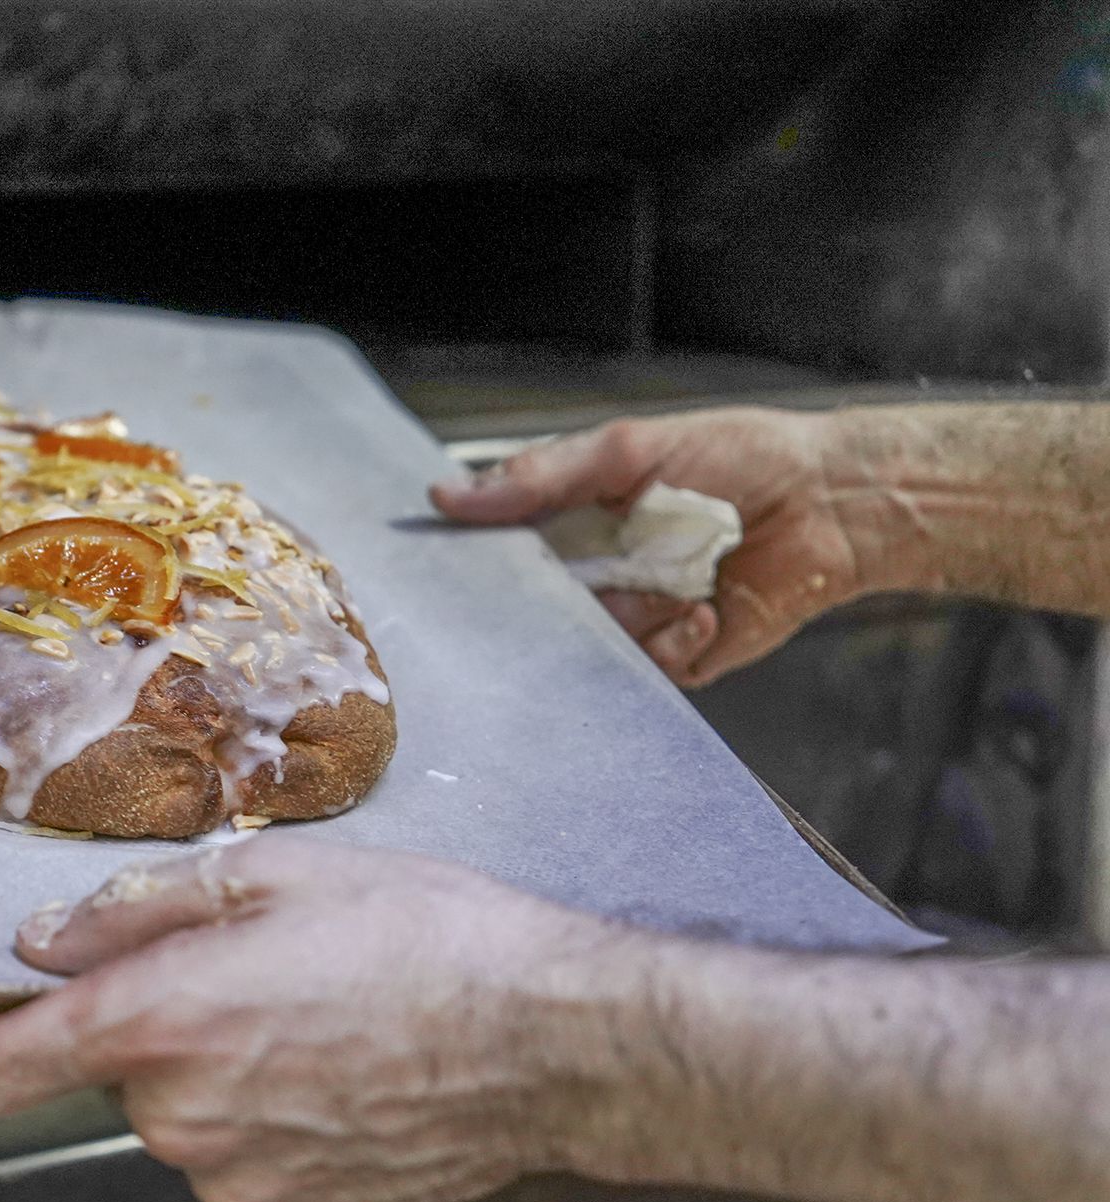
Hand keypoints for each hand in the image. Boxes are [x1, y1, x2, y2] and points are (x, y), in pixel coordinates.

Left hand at [0, 834, 637, 1201]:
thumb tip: (46, 939)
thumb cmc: (429, 939)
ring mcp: (234, 1180)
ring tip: (314, 1023)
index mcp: (163, 1018)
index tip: (8, 1016)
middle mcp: (182, 1115)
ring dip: (217, 1076)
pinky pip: (237, 1162)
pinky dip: (267, 1125)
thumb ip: (136, 907)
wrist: (551, 1040)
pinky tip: (338, 1078)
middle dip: (157, 1028)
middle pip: (110, 1074)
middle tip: (251, 977)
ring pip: (178, 1118)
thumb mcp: (277, 871)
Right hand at [430, 409, 876, 686]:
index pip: (500, 553)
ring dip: (630, 611)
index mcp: (575, 522)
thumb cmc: (741, 457)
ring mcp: (636, 618)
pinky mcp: (677, 657)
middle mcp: (598, 575)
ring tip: (676, 574)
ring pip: (588, 644)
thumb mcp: (627, 450)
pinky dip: (674, 638)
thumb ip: (540, 475)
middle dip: (548, 603)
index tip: (458, 563)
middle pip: (535, 611)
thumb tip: (451, 494)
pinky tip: (705, 606)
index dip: (476, 563)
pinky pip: (645, 670)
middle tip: (578, 576)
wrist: (833, 500)